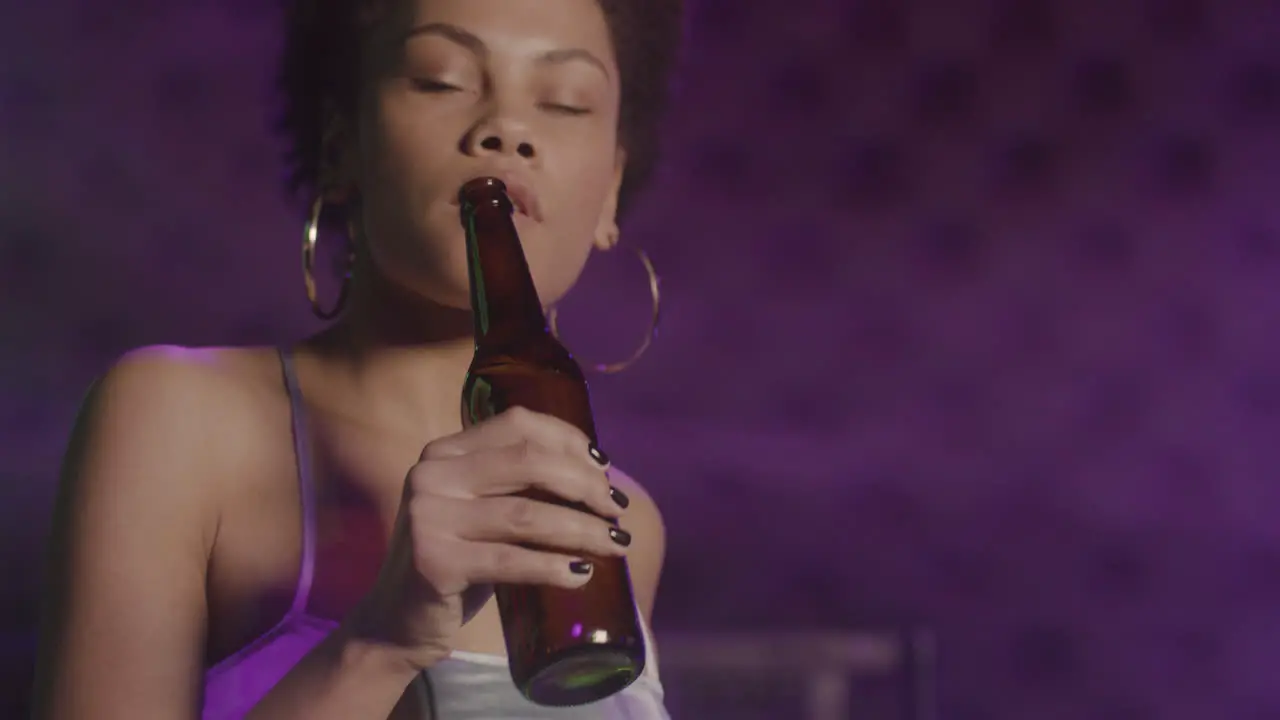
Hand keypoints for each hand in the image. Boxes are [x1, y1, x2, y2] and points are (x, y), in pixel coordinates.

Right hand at [343, 407, 629, 671]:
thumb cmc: (456, 561)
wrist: (397, 622)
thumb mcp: (480, 511)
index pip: (517, 424)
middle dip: (584, 484)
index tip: (604, 468)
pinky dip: (554, 567)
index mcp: (444, 451)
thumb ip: (517, 484)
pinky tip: (582, 575)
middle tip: (616, 510)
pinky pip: (511, 560)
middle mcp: (432, 474)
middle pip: (528, 462)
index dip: (569, 440)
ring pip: (526, 515)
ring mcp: (428, 517)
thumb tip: (598, 476)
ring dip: (582, 529)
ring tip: (616, 544)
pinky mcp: (434, 562)